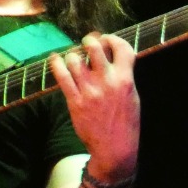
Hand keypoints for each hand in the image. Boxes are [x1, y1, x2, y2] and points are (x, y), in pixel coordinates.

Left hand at [48, 33, 140, 177]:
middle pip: (94, 47)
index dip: (112, 38)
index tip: (107, 40)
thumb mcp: (133, 96)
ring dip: (73, 55)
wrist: (115, 148)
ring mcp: (90, 91)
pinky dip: (56, 64)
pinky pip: (62, 77)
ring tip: (74, 58)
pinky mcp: (75, 102)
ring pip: (75, 59)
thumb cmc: (126, 122)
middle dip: (89, 40)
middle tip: (87, 43)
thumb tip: (112, 56)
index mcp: (125, 80)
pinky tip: (55, 59)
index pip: (121, 47)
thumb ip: (124, 76)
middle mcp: (107, 82)